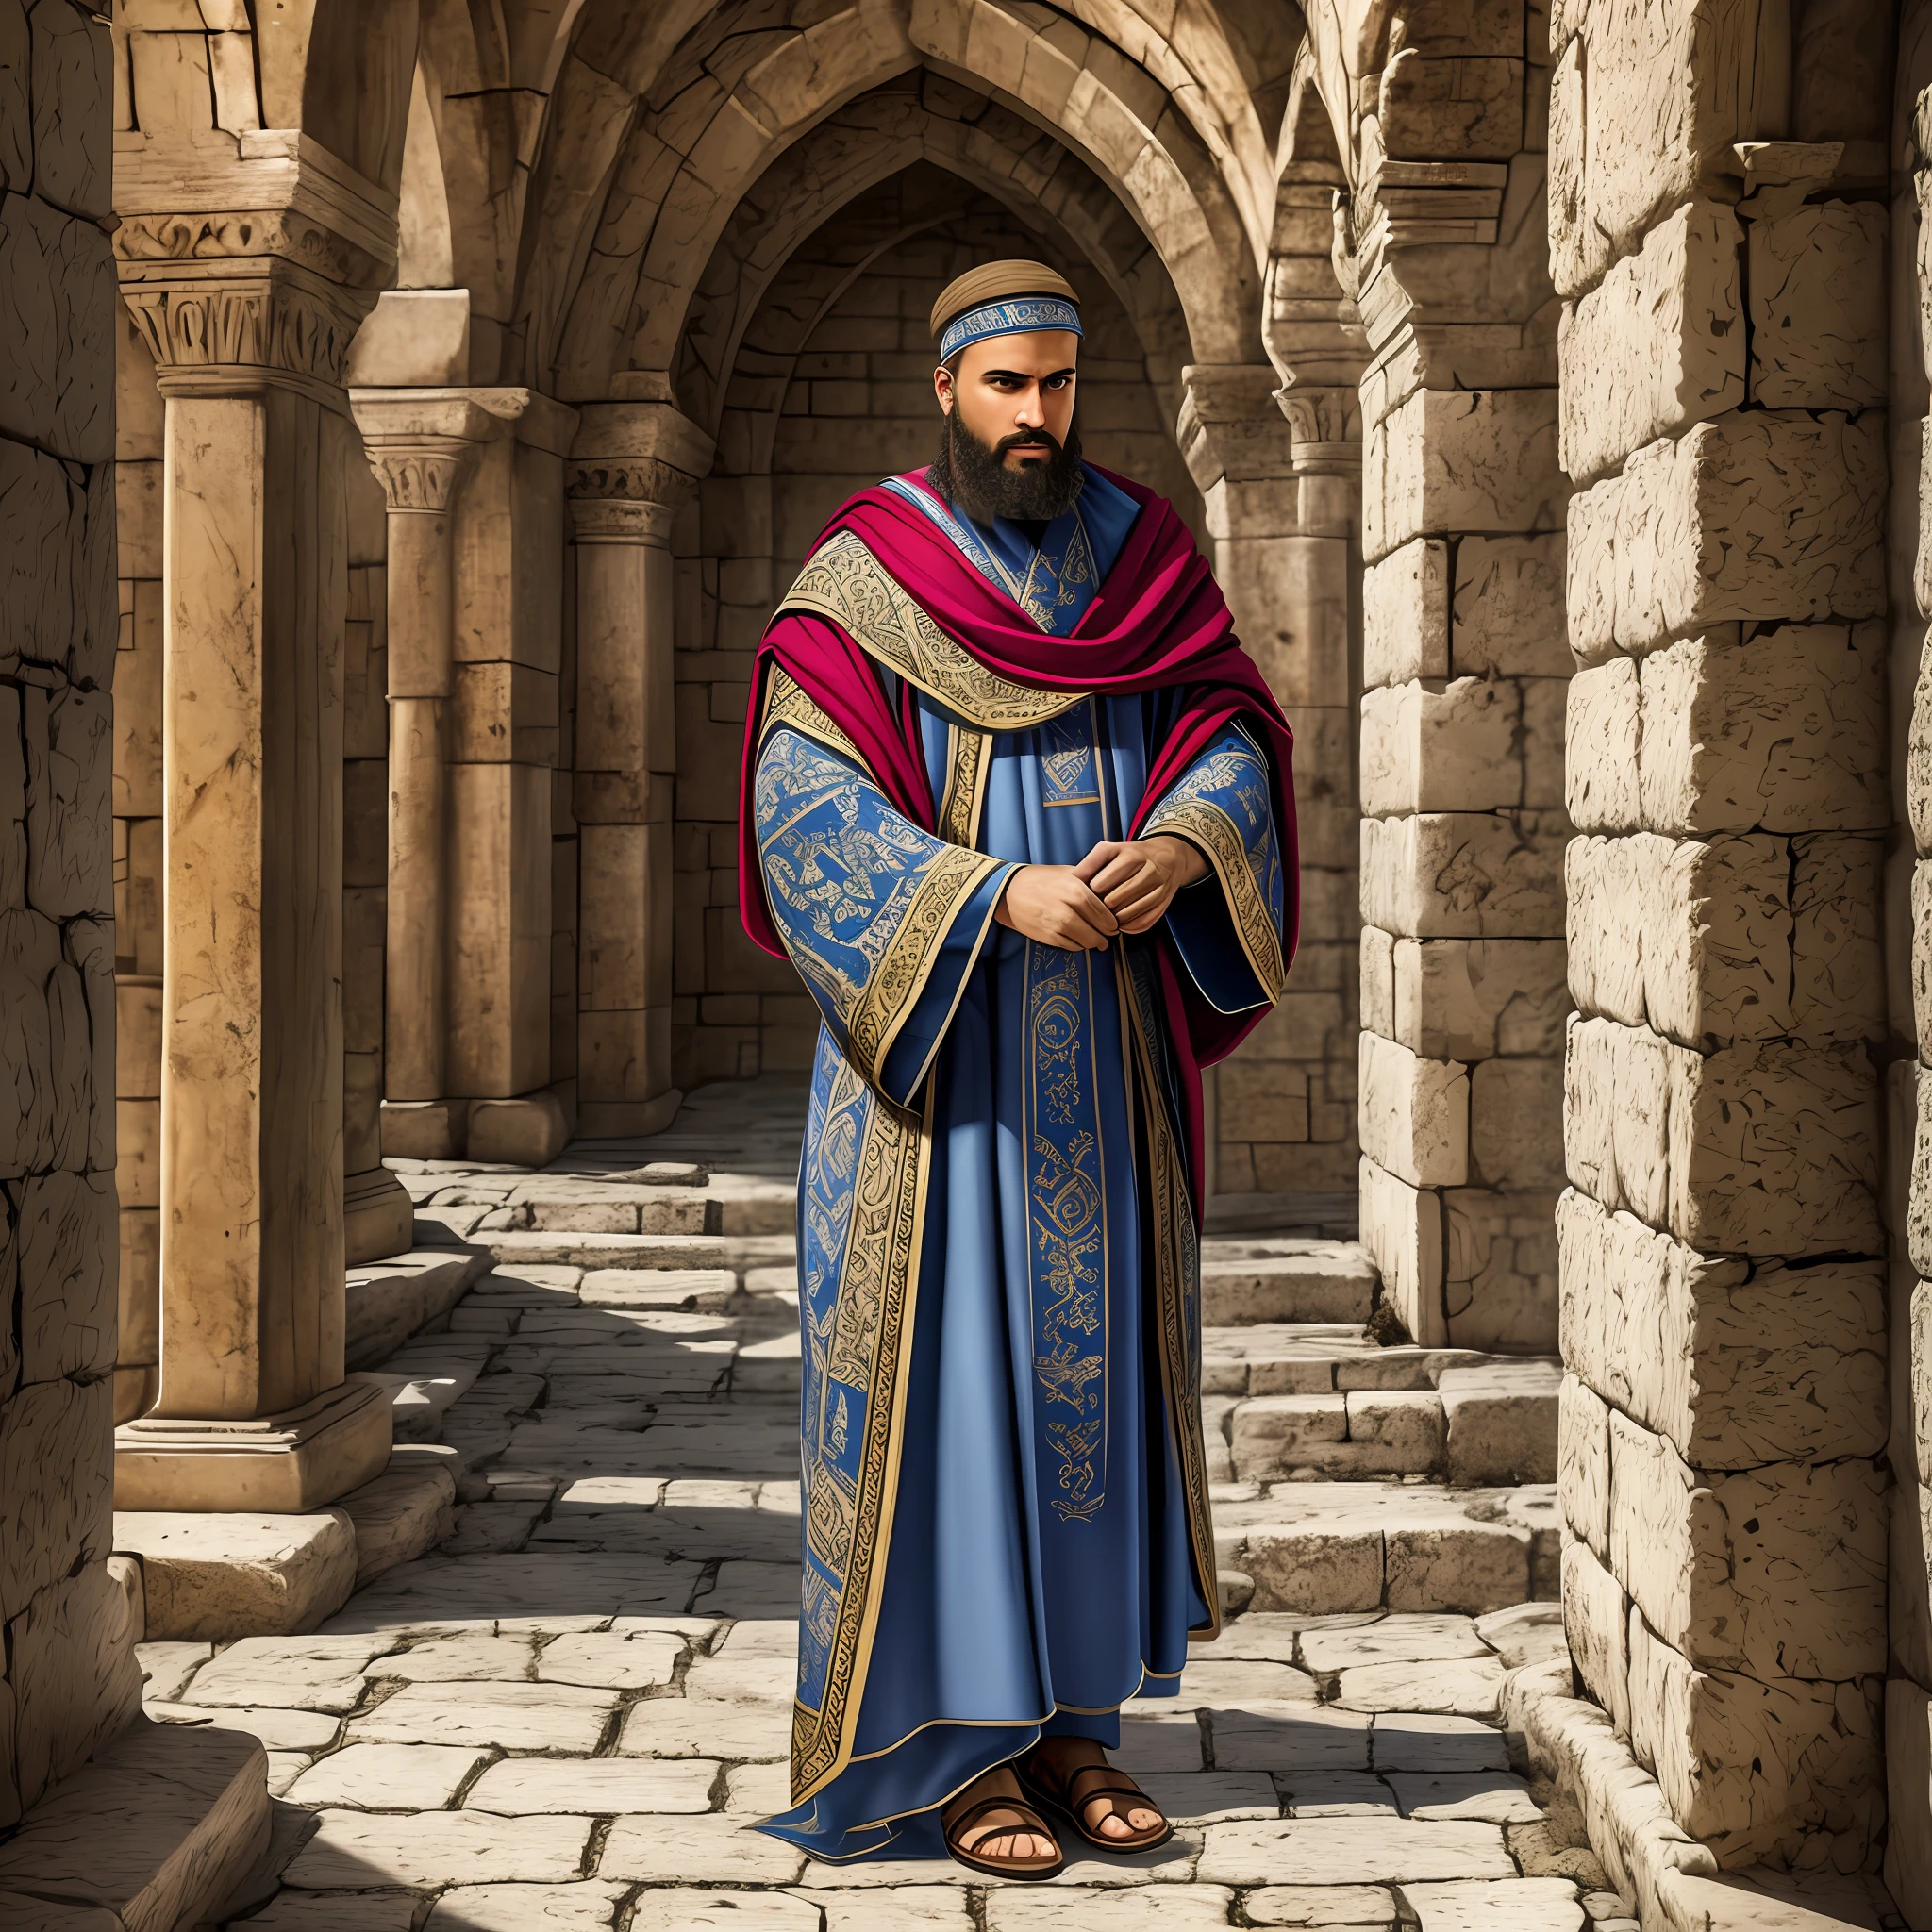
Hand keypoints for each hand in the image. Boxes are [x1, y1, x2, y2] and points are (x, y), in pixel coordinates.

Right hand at [995, 864, 1117, 950]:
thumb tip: (1110, 897)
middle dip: (1106, 935)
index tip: (1114, 926)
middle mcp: (1069, 909)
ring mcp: (1057, 925)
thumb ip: (1089, 883)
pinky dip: (1078, 945)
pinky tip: (1079, 940)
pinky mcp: (1048, 936)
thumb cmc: (1041, 879)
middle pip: (1098, 930)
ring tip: (1096, 941)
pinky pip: (1071, 947)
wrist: (1010, 891)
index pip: (1104, 913)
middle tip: (1108, 936)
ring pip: (1086, 942)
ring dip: (1093, 943)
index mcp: (1076, 890)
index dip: (1112, 923)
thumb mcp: (1068, 873)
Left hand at [1075, 835, 1206, 933]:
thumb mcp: (1109, 851)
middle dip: (1101, 908)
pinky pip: (1144, 921)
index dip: (1090, 893)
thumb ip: (1089, 864)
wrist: (1168, 856)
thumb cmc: (1131, 855)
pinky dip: (1130, 927)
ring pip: (1128, 912)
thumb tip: (1071, 881)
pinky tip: (1123, 923)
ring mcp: (1158, 885)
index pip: (1100, 883)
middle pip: (1113, 900)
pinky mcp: (1164, 901)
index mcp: (1129, 854)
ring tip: (1108, 916)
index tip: (1087, 895)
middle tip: (1096, 910)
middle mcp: (1146, 868)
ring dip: (1114, 919)